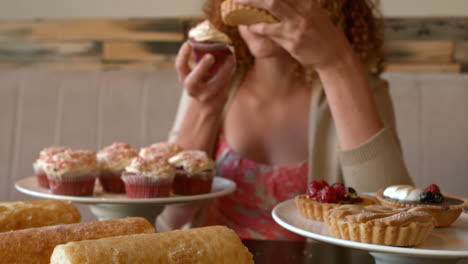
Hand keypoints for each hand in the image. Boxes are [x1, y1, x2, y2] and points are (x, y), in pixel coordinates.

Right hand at [175, 42, 235, 110]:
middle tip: (210, 56)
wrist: (210, 106)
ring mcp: (205, 96)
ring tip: (230, 55)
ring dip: (224, 68)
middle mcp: (192, 89)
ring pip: (216, 83)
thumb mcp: (197, 72)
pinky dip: (230, 70)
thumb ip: (199, 58)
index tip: (188, 43)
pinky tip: (232, 59)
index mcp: (185, 78)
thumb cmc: (203, 82)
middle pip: (192, 81)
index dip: (183, 55)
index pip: (180, 66)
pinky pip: (225, 82)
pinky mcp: (218, 97)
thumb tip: (207, 33)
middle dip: (201, 68)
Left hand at [235, 0, 353, 70]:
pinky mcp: (292, 42)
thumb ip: (300, 3)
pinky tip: (251, 26)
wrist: (334, 53)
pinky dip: (257, 28)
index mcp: (308, 2)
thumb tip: (278, 0)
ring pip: (271, 13)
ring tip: (239, 6)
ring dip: (252, 9)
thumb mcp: (314, 11)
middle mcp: (303, 11)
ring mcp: (297, 27)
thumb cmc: (321, 31)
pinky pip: (270, 32)